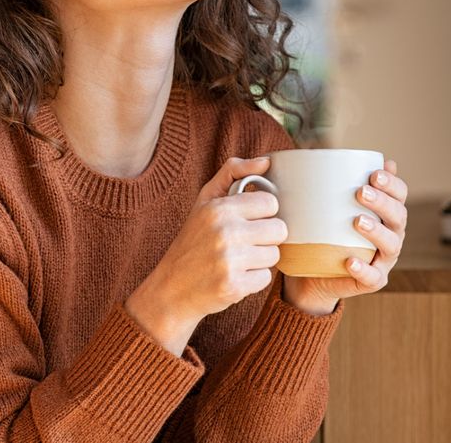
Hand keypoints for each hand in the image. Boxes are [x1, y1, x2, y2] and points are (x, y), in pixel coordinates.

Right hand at [126, 156, 287, 354]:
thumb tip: (266, 161)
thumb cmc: (192, 241)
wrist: (171, 288)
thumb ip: (233, 173)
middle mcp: (225, 232)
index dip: (262, 213)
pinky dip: (253, 280)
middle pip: (279, 230)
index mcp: (220, 208)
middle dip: (265, 237)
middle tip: (244, 243)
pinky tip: (234, 276)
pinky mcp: (234, 286)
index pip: (271, 203)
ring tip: (237, 260)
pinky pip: (266, 278)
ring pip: (274, 255)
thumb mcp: (205, 201)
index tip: (247, 221)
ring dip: (260, 259)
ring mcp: (230, 261)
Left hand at [282, 159, 408, 315]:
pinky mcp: (372, 281)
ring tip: (357, 221)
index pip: (399, 195)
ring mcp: (383, 260)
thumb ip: (330, 183)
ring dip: (377, 232)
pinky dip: (363, 269)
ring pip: (391, 245)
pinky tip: (350, 260)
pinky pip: (373, 277)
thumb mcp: (324, 206)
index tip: (374, 173)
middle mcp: (391, 235)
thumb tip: (328, 154)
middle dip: (383, 202)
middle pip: (398, 217)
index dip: (393, 184)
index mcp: (385, 213)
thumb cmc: (322, 232)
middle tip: (361, 192)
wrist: (313, 274)